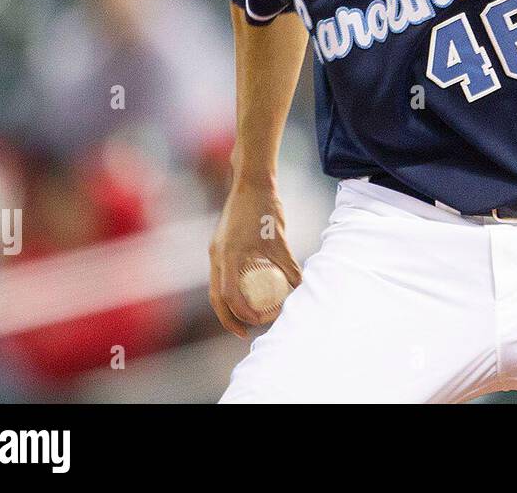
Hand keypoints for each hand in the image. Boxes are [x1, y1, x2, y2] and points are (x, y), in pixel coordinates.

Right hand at [208, 179, 303, 336]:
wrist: (251, 183)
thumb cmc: (265, 208)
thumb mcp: (279, 239)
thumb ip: (288, 264)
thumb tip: (300, 286)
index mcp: (228, 256)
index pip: (229, 295)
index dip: (241, 313)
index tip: (256, 322)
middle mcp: (217, 256)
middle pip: (216, 297)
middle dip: (229, 318)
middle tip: (244, 333)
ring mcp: (216, 250)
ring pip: (216, 287)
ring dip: (228, 305)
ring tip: (245, 317)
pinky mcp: (220, 246)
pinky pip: (221, 275)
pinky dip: (230, 288)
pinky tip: (245, 292)